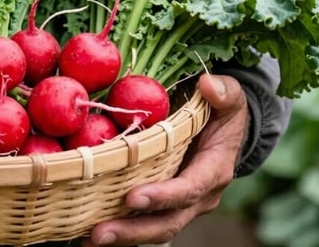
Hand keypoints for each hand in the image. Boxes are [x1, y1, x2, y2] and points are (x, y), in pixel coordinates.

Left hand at [81, 73, 248, 246]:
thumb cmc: (223, 110)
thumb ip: (224, 92)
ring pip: (152, 227)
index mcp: (213, 171)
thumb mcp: (230, 96)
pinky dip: (120, 224)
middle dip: (133, 230)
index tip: (133, 198)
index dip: (163, 196)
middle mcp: (198, 196)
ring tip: (88, 238)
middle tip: (99, 233)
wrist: (225, 129)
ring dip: (123, 235)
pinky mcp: (163, 201)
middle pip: (167, 222)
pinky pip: (143, 219)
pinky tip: (88, 229)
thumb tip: (209, 86)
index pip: (188, 189)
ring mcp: (180, 203)